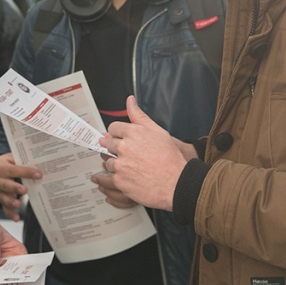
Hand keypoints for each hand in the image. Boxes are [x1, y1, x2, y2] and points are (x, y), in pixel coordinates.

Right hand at [0, 153, 40, 220]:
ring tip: (18, 204)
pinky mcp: (0, 199)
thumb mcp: (9, 158)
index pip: (14, 170)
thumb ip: (20, 161)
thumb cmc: (4, 164)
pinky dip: (10, 214)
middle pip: (6, 185)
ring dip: (11, 202)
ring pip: (4, 198)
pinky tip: (17, 218)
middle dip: (15, 188)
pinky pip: (4, 208)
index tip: (38, 174)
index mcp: (0, 168)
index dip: (26, 172)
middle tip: (25, 190)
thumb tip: (38, 162)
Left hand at [98, 96, 187, 210]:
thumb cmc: (171, 159)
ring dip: (117, 164)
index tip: (124, 140)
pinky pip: (110, 177)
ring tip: (133, 168)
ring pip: (108, 161)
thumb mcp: (158, 132)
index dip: (119, 135)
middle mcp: (124, 147)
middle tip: (130, 156)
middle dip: (116, 149)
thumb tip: (130, 101)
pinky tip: (130, 178)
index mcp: (133, 132)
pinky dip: (118, 178)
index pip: (113, 128)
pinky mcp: (119, 180)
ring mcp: (120, 164)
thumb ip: (139, 116)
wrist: (177, 184)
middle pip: (108, 144)